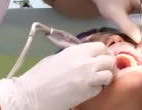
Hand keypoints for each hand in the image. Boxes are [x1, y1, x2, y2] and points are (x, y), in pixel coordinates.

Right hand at [0, 42, 114, 109]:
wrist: (32, 94)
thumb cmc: (40, 74)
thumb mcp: (57, 57)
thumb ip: (74, 55)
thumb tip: (85, 56)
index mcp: (77, 51)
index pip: (100, 47)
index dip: (101, 52)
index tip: (98, 57)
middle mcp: (86, 63)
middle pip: (109, 60)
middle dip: (107, 64)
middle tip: (100, 69)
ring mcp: (89, 79)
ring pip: (109, 75)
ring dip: (104, 77)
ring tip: (96, 80)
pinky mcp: (88, 93)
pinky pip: (100, 89)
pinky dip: (97, 88)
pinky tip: (87, 88)